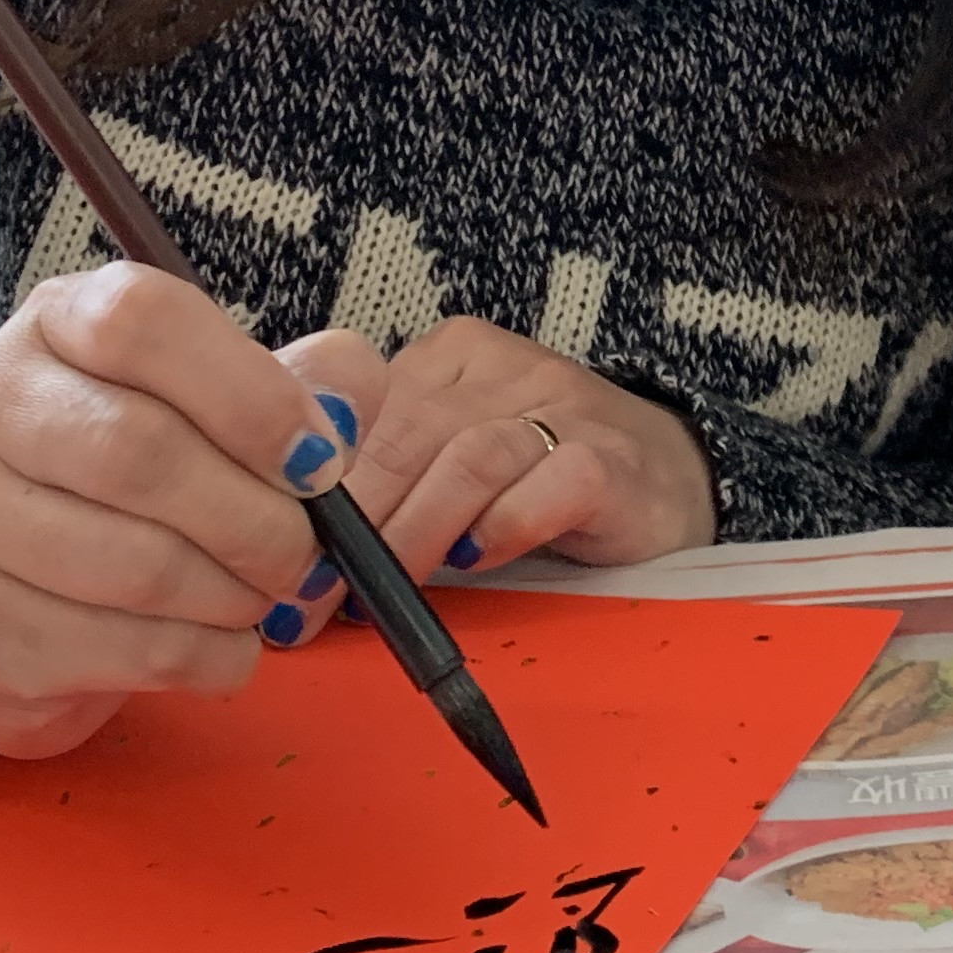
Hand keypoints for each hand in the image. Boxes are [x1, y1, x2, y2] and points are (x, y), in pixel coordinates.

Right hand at [0, 262, 358, 758]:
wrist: (30, 599)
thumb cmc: (149, 483)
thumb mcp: (230, 405)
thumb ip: (313, 386)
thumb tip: (344, 412)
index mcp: (60, 323)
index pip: (143, 320)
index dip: (251, 394)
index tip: (319, 458)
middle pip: (140, 451)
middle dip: (258, 518)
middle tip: (306, 552)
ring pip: (139, 564)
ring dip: (237, 595)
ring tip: (261, 595)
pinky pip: (129, 650)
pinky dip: (210, 658)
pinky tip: (219, 645)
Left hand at [321, 316, 717, 580]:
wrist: (672, 478)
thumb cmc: (538, 483)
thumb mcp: (450, 465)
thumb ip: (386, 483)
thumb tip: (290, 552)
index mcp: (449, 357)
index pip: (364, 413)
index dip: (316, 491)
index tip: (281, 560)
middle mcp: (504, 368)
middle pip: (408, 433)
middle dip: (355, 523)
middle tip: (315, 595)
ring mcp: (564, 407)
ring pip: (470, 458)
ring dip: (418, 532)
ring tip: (386, 592)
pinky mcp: (613, 458)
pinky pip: (551, 484)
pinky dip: (506, 527)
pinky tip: (479, 561)